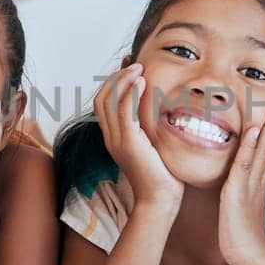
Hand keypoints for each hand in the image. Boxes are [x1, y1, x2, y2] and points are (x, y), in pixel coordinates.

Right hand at [94, 63, 182, 207]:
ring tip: (139, 68)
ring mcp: (117, 141)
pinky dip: (130, 94)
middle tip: (135, 64)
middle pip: (101, 97)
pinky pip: (124, 113)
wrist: (160, 200)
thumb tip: (161, 107)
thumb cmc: (163, 174)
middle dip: (117, 76)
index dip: (114, 81)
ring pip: (109, 101)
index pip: (104, 101)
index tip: (131, 66)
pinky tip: (142, 83)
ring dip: (123, 80)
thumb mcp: (154, 144)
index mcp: (114, 136)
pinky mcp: (129, 144)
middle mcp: (111, 137)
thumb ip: (151, 127)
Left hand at [219, 95, 264, 264]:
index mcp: (263, 180)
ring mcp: (252, 184)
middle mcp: (261, 178)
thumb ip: (249, 186)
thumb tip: (249, 176)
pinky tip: (256, 129)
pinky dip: (251, 146)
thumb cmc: (242, 232)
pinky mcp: (239, 191)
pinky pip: (246, 165)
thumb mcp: (247, 202)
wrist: (245, 256)